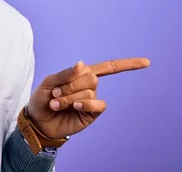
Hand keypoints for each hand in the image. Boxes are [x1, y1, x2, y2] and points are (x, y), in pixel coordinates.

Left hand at [27, 58, 149, 138]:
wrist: (38, 121)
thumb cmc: (41, 99)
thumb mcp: (49, 82)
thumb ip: (65, 74)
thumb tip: (83, 64)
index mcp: (81, 74)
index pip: (107, 67)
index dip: (127, 64)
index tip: (147, 62)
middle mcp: (89, 86)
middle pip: (91, 77)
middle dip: (70, 85)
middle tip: (56, 94)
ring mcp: (92, 100)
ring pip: (89, 91)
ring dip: (70, 97)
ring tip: (56, 103)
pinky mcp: (92, 114)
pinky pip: (97, 105)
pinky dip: (85, 103)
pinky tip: (75, 106)